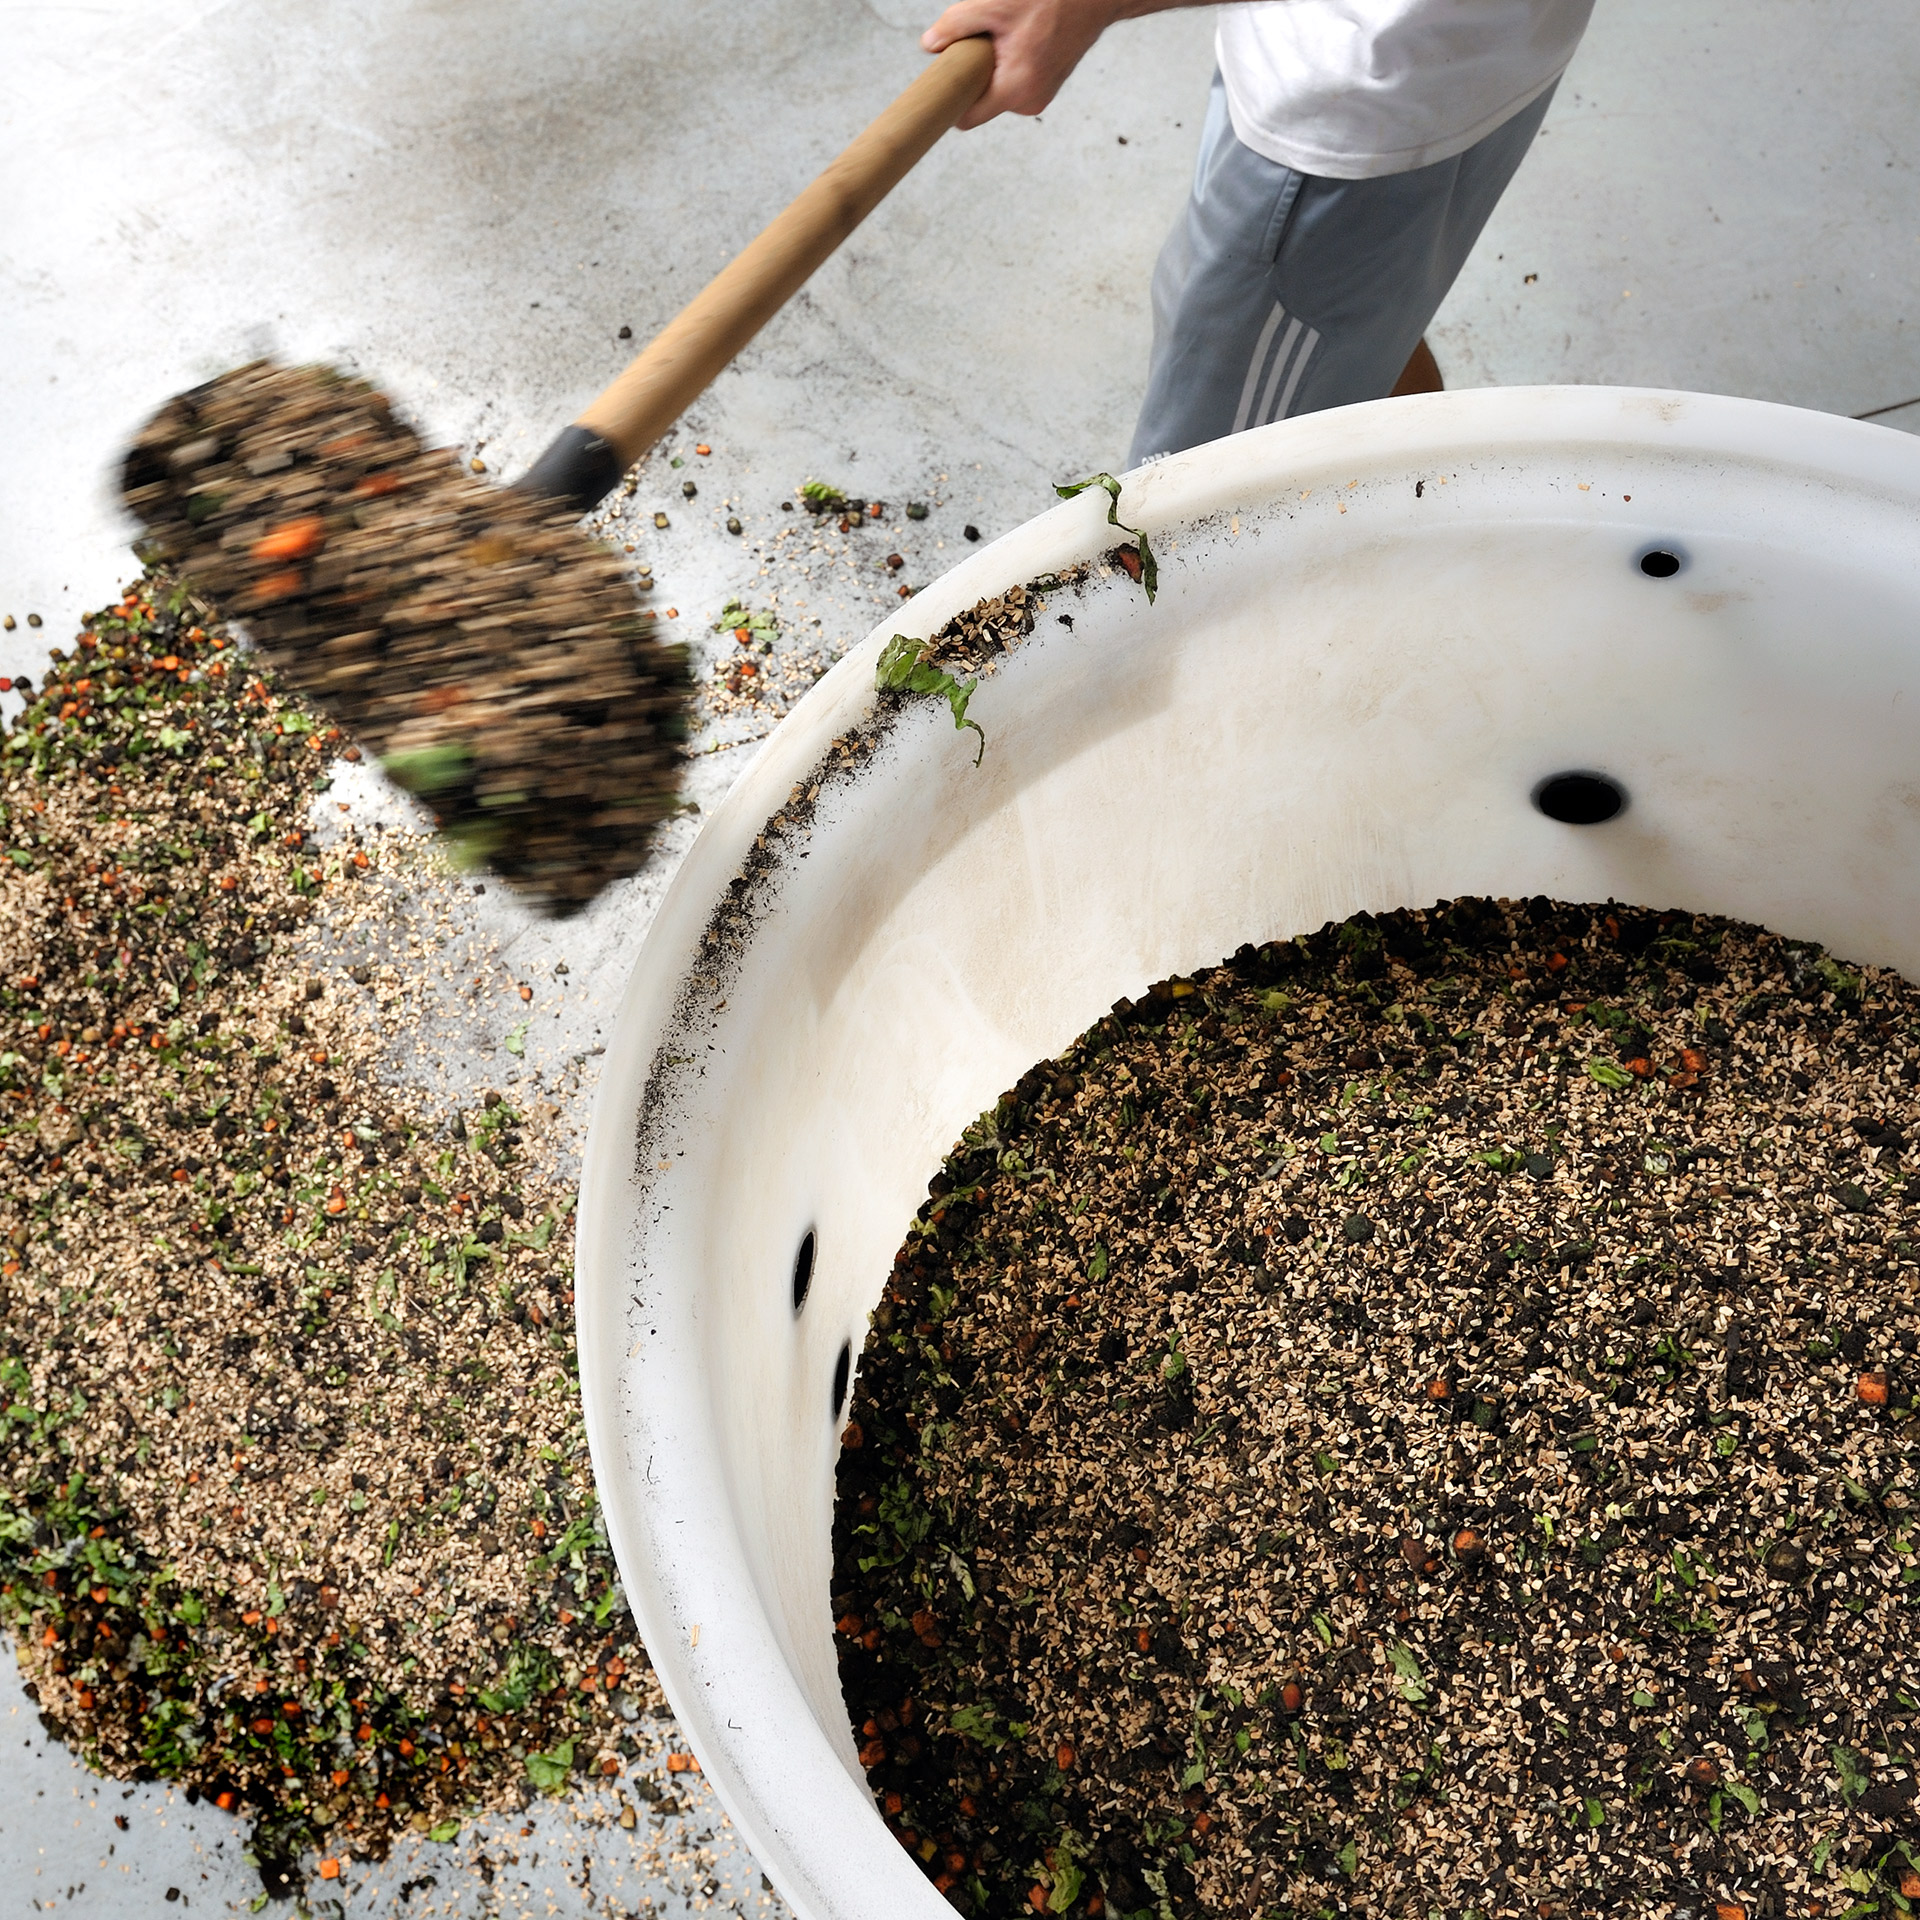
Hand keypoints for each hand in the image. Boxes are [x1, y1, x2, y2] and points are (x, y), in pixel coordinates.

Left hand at [922, 0, 1128, 127]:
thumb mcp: (995, 4)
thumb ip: (956, 24)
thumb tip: (930, 44)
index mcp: (1016, 89)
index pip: (966, 118)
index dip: (949, 101)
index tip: (941, 85)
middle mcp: (1029, 102)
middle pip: (981, 101)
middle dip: (973, 75)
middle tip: (981, 41)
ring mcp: (1040, 95)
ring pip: (998, 88)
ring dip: (992, 65)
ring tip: (1006, 34)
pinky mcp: (1046, 85)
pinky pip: (1014, 80)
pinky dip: (1008, 62)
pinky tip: (1019, 37)